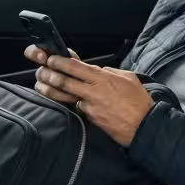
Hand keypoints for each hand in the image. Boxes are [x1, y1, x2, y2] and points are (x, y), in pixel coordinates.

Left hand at [24, 45, 153, 146]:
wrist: (145, 126)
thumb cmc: (139, 102)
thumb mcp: (128, 78)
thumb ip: (110, 72)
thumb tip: (97, 70)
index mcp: (104, 78)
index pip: (76, 67)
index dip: (60, 62)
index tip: (51, 59)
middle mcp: (94, 91)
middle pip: (64, 81)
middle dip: (49, 75)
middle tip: (40, 71)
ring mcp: (91, 107)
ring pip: (64, 96)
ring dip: (49, 90)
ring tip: (40, 85)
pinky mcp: (91, 119)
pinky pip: (76, 109)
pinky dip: (67, 104)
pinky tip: (59, 101)